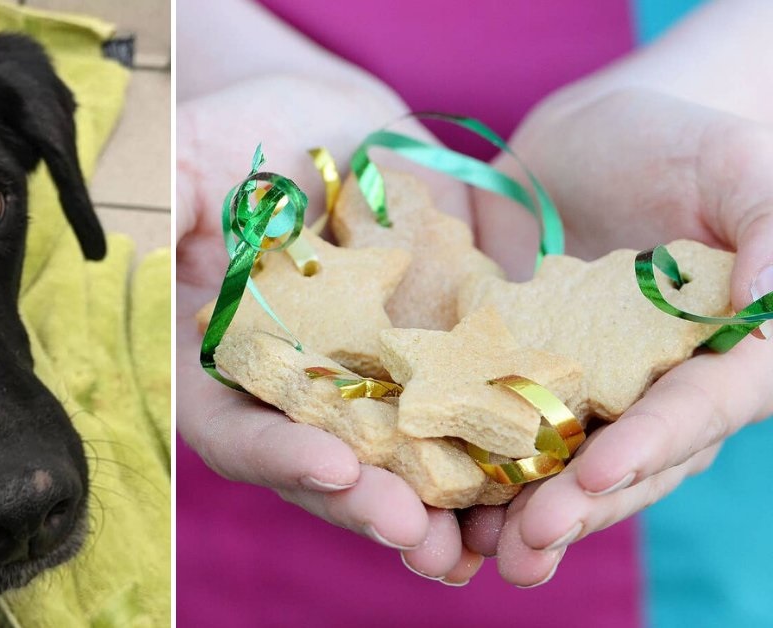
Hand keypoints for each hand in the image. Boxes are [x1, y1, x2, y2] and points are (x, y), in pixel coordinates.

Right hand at [177, 74, 485, 583]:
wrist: (326, 126)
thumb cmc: (237, 136)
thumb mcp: (187, 162)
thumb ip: (172, 210)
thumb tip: (160, 253)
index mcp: (219, 362)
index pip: (231, 427)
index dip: (274, 453)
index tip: (332, 465)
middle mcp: (293, 390)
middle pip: (320, 466)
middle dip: (369, 502)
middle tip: (418, 535)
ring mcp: (363, 383)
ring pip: (396, 464)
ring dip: (438, 511)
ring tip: (480, 546)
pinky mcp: (429, 361)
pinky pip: (460, 417)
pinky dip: (494, 456)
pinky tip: (534, 478)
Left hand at [469, 87, 772, 585]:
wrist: (590, 140)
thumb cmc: (681, 145)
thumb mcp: (741, 167)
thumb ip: (771, 229)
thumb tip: (764, 303)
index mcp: (728, 356)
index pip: (698, 410)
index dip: (651, 445)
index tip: (598, 474)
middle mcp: (657, 391)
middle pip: (625, 462)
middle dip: (577, 507)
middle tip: (528, 544)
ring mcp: (587, 393)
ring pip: (559, 465)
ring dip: (520, 513)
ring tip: (478, 551)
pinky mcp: (521, 379)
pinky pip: (496, 430)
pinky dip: (469, 467)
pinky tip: (432, 500)